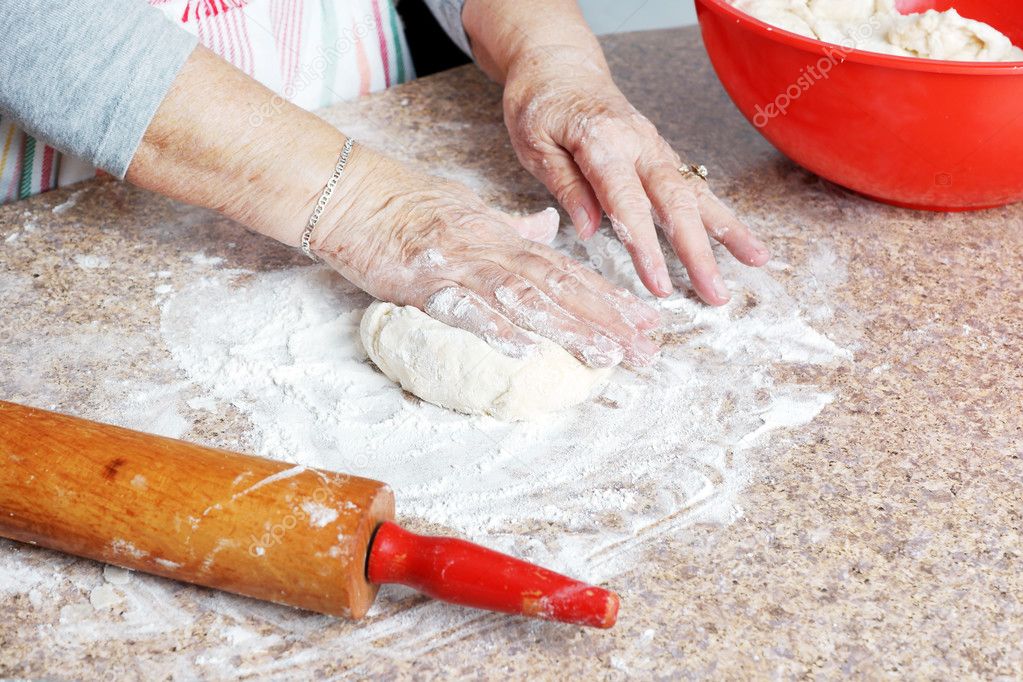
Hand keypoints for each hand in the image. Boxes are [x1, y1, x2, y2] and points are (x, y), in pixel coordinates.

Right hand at [309, 145, 660, 367]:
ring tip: (609, 354)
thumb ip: (510, 226)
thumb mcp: (466, 210)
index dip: (610, 298)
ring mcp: (458, 265)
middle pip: (560, 287)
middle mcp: (490, 249)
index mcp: (502, 236)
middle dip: (607, 321)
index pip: (567, 271)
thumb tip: (547, 230)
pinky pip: (464, 309)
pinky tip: (527, 350)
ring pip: (525, 298)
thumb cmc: (403, 202)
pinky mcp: (421, 283)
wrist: (347, 191)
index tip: (647, 323)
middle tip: (647, 351)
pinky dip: (496, 329)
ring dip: (570, 328)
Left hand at [502, 46, 770, 304]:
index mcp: (603, 140)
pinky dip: (718, 213)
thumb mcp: (534, 144)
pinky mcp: (661, 153)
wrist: (558, 66)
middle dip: (698, 251)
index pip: (627, 202)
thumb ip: (565, 184)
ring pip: (696, 192)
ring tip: (757, 261)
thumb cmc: (539, 106)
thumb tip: (590, 230)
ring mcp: (655, 147)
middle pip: (675, 202)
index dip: (645, 246)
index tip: (659, 285)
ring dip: (727, 230)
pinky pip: (693, 186)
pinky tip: (739, 238)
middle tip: (716, 293)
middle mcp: (639, 143)